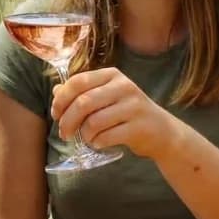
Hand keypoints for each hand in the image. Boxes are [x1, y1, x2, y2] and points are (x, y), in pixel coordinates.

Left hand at [51, 68, 175, 159]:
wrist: (162, 132)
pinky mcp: (138, 127)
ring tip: (87, 138)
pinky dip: (96, 143)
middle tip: (64, 133)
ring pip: (93, 122)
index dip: (61, 99)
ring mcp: (133, 107)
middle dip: (67, 121)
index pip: (77, 81)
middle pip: (83, 102)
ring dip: (83, 134)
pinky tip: (99, 143)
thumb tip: (56, 91)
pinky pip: (106, 137)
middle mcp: (124, 87)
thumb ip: (82, 92)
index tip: (56, 114)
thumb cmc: (128, 113)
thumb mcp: (106, 97)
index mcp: (112, 75)